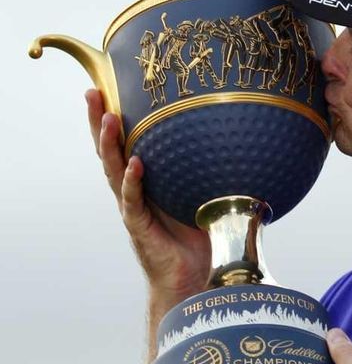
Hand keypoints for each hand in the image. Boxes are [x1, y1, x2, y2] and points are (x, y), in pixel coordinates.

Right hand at [86, 88, 211, 358]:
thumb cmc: (204, 236)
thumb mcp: (211, 194)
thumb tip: (249, 138)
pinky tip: (135, 164)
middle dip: (99, 121)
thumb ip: (219, 170)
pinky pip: (133, 202)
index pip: (129, 142)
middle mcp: (136, 191)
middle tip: (91, 92)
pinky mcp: (139, 228)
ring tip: (106, 118)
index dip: (118, 117)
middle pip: (111, 150)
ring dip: (109, 144)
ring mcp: (134, 209)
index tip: (109, 85)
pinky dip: (132, 182)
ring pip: (114, 171)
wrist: (198, 278)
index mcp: (151, 180)